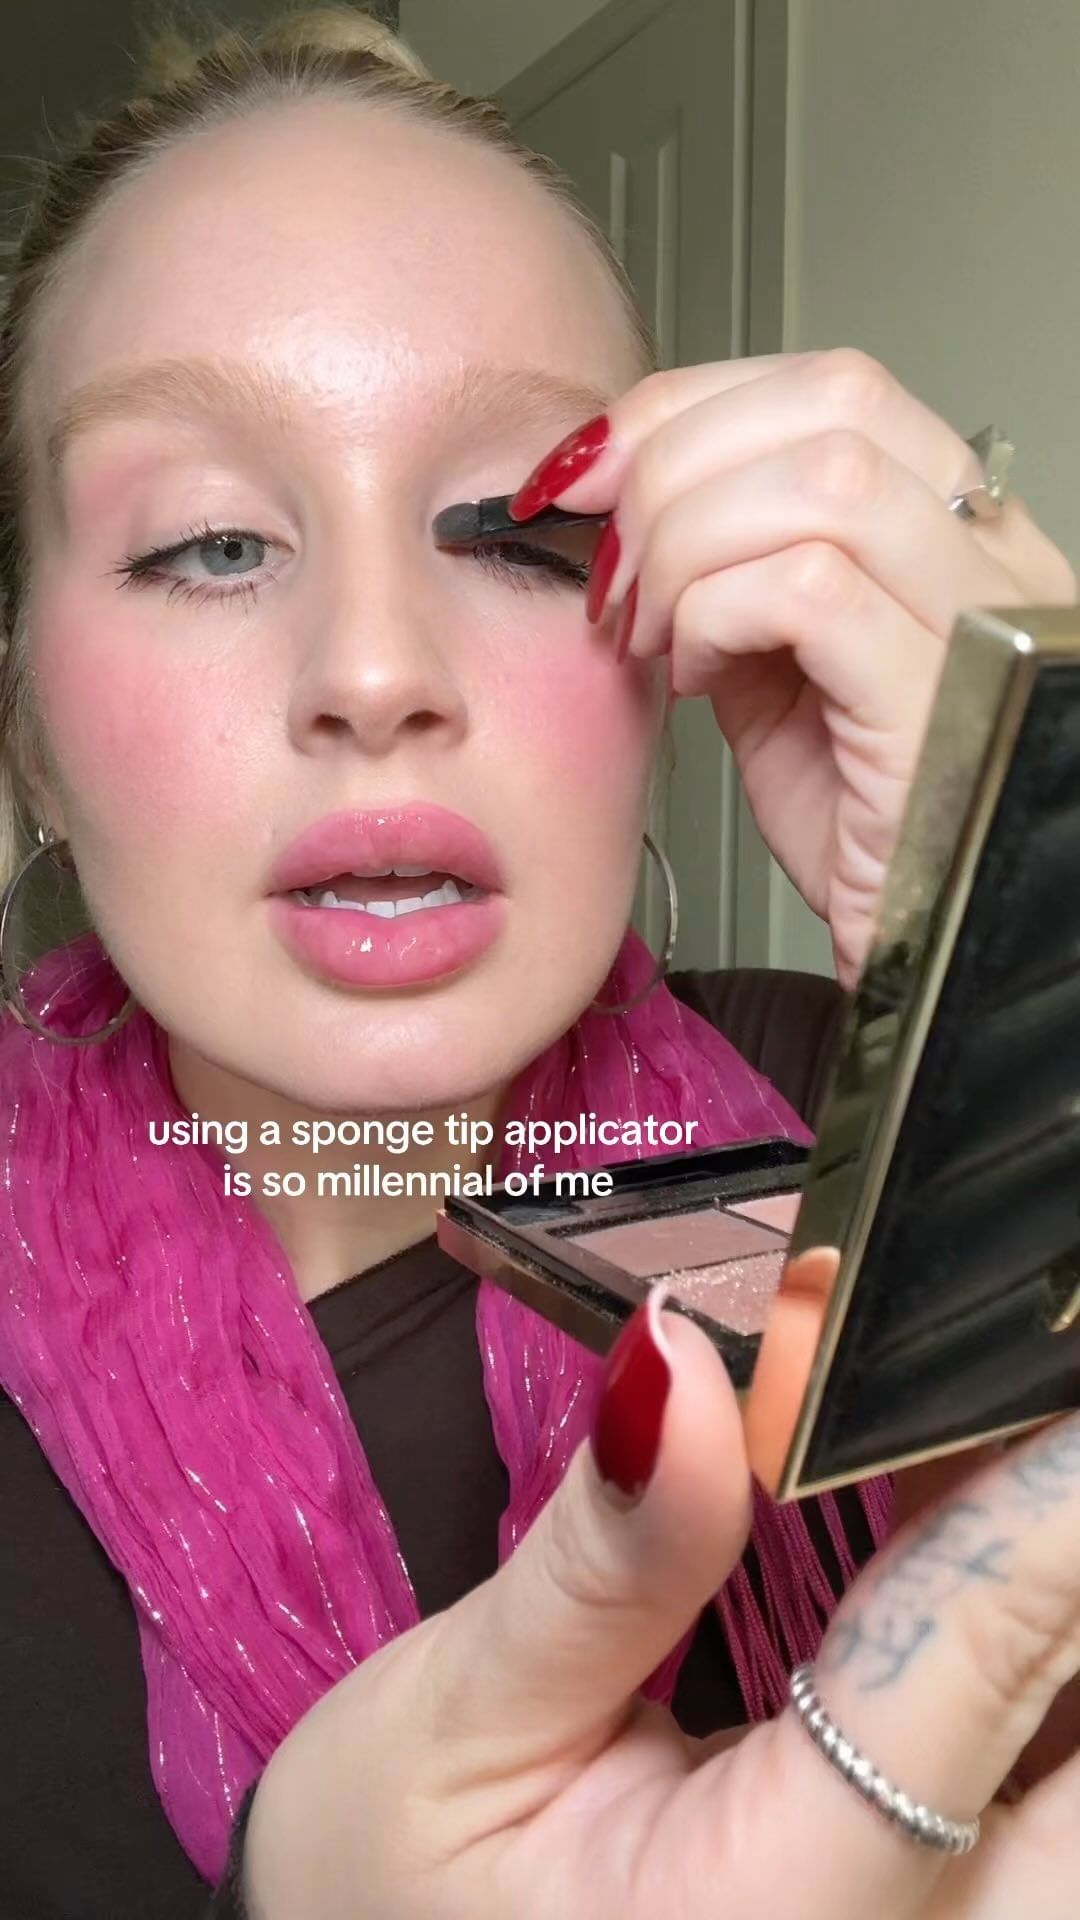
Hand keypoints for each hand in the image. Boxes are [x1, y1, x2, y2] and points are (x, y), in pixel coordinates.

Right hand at [242, 1297, 1079, 1919]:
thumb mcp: (452, 1723)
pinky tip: (988, 1525)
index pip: (961, 1674)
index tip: (1042, 1341)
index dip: (1031, 1503)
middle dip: (1068, 1565)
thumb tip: (685, 1353)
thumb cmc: (393, 1885)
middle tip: (1018, 1382)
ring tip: (994, 1429)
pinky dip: (1040, 1656)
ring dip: (1062, 1610)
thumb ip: (602, 1561)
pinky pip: (1048, 1806)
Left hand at [508, 353, 1075, 987]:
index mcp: (958, 528)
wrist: (923, 950)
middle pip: (830, 399)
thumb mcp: (781, 673)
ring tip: (650, 630)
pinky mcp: (939, 697)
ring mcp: (982, 619)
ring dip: (686, 542)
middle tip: (607, 561)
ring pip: (820, 478)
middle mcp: (991, 553)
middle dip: (673, 462)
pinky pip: (810, 587)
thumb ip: (734, 576)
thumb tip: (631, 509)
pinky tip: (697, 673)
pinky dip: (716, 613)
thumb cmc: (865, 828)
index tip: (588, 471)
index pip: (831, 384)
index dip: (687, 406)